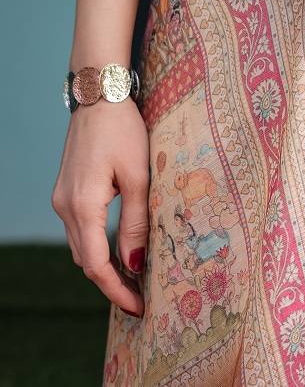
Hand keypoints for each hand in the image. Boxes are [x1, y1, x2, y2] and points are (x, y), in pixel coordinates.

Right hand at [51, 97, 149, 316]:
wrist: (99, 96)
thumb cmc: (123, 131)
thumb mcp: (138, 176)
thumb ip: (136, 221)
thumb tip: (135, 263)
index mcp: (82, 206)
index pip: (97, 265)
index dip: (117, 290)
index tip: (139, 307)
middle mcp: (66, 207)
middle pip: (86, 260)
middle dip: (112, 282)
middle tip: (142, 296)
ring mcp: (62, 198)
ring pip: (82, 245)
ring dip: (104, 264)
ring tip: (135, 276)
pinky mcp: (67, 189)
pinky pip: (80, 228)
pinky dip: (97, 243)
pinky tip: (118, 246)